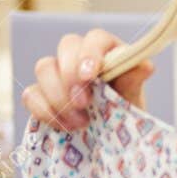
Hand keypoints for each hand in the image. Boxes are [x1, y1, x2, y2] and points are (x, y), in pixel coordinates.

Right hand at [20, 29, 153, 130]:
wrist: (111, 139)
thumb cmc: (124, 112)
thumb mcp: (132, 99)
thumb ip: (134, 81)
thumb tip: (145, 66)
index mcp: (107, 51)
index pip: (96, 38)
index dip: (90, 53)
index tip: (90, 75)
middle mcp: (79, 56)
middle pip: (66, 46)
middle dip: (71, 75)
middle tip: (84, 103)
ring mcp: (57, 73)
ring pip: (43, 68)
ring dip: (59, 96)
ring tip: (81, 122)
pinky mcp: (40, 93)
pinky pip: (30, 94)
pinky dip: (45, 111)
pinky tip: (65, 126)